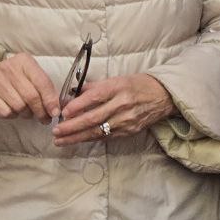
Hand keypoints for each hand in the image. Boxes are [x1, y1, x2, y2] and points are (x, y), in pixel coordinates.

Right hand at [0, 55, 59, 122]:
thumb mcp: (26, 71)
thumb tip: (57, 106)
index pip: (43, 82)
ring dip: (27, 114)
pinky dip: (13, 116)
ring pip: (20, 106)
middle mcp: (10, 69)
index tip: (55, 112)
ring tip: (28, 113)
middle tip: (45, 119)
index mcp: (24, 61)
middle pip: (32, 97)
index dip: (51, 100)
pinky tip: (13, 111)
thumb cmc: (9, 75)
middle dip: (41, 112)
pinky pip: (6, 112)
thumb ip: (42, 84)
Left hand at [52, 74, 174, 146]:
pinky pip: (106, 136)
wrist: (163, 96)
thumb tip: (74, 93)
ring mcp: (126, 120)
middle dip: (72, 126)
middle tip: (56, 131)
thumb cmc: (139, 85)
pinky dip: (90, 139)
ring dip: (77, 137)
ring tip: (60, 140)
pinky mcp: (129, 131)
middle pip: (93, 118)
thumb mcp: (118, 79)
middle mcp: (122, 104)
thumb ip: (96, 87)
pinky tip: (78, 140)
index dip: (78, 106)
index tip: (63, 112)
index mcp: (119, 87)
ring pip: (97, 131)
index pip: (95, 97)